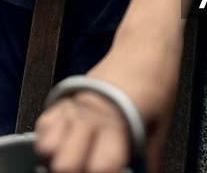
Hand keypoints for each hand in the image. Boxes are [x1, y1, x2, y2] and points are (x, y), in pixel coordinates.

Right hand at [35, 46, 173, 172]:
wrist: (145, 45)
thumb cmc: (156, 79)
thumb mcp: (162, 124)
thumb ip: (153, 158)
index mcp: (117, 125)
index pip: (98, 169)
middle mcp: (90, 116)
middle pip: (65, 164)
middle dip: (76, 172)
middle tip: (92, 169)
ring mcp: (74, 105)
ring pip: (46, 146)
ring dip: (59, 158)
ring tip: (78, 160)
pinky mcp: (67, 97)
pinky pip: (43, 125)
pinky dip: (49, 139)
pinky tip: (67, 143)